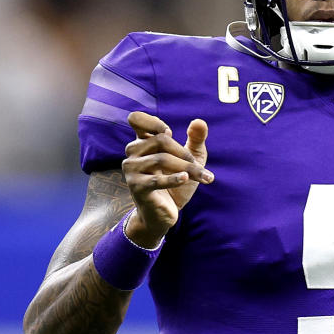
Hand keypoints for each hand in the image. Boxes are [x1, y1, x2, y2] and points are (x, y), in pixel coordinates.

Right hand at [121, 111, 211, 246]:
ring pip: (161, 159)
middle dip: (184, 153)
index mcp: (143, 142)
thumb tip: (199, 122)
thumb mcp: (191, 159)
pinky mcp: (137, 187)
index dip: (154, 122)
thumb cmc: (176, 182)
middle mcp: (133, 153)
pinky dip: (174, 179)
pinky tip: (185, 180)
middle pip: (161, 140)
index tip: (170, 133)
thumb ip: (195, 139)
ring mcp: (132, 170)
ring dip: (187, 168)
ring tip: (202, 178)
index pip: (136, 119)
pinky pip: (156, 180)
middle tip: (198, 167)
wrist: (164, 214)